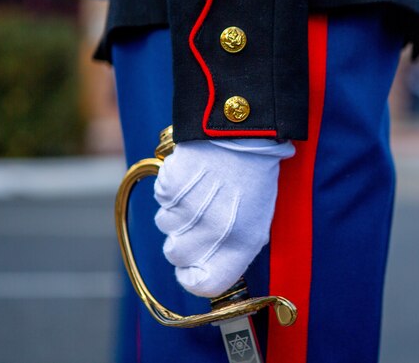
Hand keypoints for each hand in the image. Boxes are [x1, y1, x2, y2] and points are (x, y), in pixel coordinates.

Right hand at [154, 139, 294, 296]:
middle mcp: (211, 234)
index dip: (195, 278)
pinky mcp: (169, 188)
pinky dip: (171, 191)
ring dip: (177, 213)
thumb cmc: (254, 176)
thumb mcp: (257, 219)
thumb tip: (208, 264)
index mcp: (239, 244)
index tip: (193, 268)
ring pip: (165, 226)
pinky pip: (161, 199)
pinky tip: (191, 177)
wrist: (241, 133)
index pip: (205, 285)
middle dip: (182, 241)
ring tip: (199, 191)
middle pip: (176, 255)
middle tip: (197, 219)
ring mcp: (187, 211)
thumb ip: (233, 248)